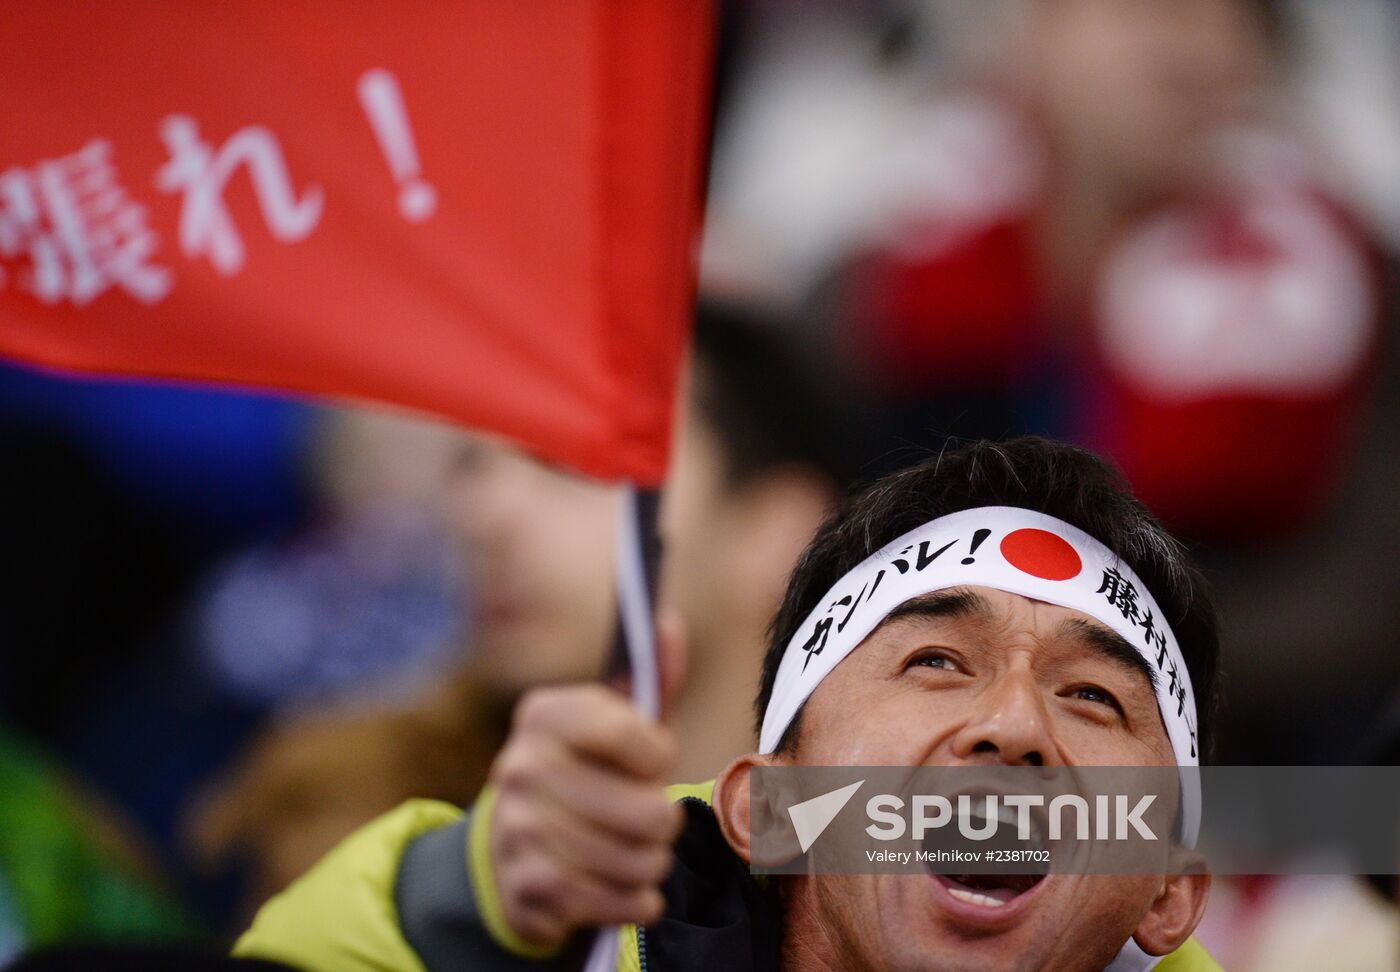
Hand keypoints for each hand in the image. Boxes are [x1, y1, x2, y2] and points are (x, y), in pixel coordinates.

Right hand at [487, 683, 682, 949]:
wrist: (514, 846)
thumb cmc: (588, 772)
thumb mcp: (618, 721)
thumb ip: (653, 678)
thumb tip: (669, 624)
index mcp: (544, 714)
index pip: (628, 735)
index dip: (659, 755)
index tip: (654, 759)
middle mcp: (520, 767)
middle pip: (646, 813)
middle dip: (662, 822)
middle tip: (647, 817)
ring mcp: (518, 829)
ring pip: (639, 861)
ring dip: (651, 863)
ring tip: (635, 850)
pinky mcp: (528, 888)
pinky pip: (620, 901)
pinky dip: (635, 900)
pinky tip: (621, 885)